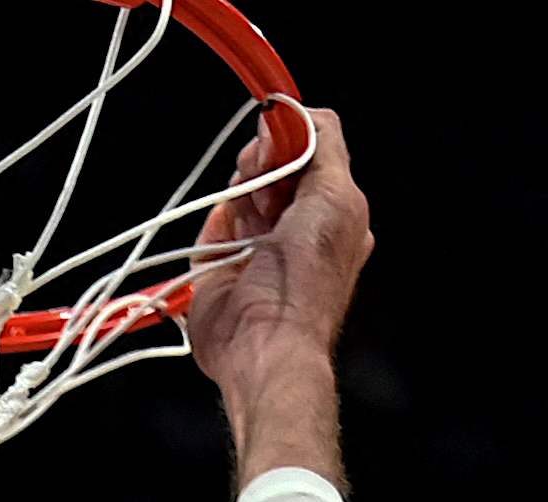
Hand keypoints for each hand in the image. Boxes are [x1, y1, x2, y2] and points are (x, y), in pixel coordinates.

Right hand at [188, 104, 367, 477]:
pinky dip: (217, 219)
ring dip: (241, 189)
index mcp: (334, 209)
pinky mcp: (220, 265)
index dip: (290, 136)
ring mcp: (257, 244)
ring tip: (248, 211)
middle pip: (273, 165)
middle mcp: (297, 225)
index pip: (310, 150)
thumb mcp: (335, 195)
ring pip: (242, 189)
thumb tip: (295, 109)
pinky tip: (229, 231)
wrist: (266, 346)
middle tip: (260, 176)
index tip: (277, 137)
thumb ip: (322, 143)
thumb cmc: (308, 277)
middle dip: (263, 161)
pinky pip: (212, 222)